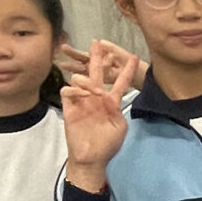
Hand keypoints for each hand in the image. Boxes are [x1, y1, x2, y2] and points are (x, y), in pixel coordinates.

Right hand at [59, 40, 142, 183]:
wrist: (92, 157)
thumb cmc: (108, 144)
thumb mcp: (120, 127)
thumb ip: (118, 110)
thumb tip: (113, 98)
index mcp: (111, 102)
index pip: (119, 82)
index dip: (126, 70)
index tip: (134, 57)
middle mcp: (96, 98)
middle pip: (97, 73)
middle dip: (98, 58)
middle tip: (98, 43)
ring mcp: (82, 101)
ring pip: (81, 80)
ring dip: (87, 79)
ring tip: (93, 88)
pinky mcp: (69, 107)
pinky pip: (67, 91)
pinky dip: (74, 90)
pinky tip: (83, 95)